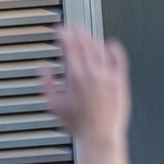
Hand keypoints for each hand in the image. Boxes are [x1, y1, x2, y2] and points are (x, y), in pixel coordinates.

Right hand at [39, 26, 131, 163]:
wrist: (100, 135)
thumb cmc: (78, 125)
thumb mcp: (54, 105)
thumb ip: (47, 83)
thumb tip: (43, 67)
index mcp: (75, 77)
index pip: (70, 47)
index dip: (64, 35)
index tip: (60, 29)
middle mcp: (92, 72)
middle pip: (85, 44)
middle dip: (78, 32)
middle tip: (73, 28)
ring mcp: (108, 75)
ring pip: (100, 48)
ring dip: (92, 39)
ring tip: (87, 35)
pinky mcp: (120, 80)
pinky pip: (119, 58)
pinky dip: (114, 48)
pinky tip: (110, 44)